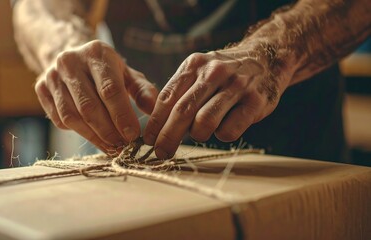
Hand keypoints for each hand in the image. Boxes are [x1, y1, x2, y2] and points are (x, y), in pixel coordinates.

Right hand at [35, 40, 158, 152]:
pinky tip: (94, 136)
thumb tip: (152, 109)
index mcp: (96, 53)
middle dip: (108, 131)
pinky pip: (59, 119)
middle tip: (123, 147)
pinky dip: (78, 132)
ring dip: (93, 137)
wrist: (72, 57)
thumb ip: (142, 91)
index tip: (132, 136)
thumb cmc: (106, 71)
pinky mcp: (40, 89)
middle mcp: (70, 61)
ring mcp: (52, 75)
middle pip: (89, 106)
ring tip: (111, 147)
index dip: (121, 115)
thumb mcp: (127, 74)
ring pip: (72, 116)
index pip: (109, 89)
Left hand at [144, 44, 290, 158]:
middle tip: (161, 152)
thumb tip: (157, 126)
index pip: (167, 97)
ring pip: (205, 122)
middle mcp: (214, 72)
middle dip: (168, 137)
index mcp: (194, 65)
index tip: (148, 140)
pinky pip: (229, 130)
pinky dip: (221, 136)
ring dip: (196, 136)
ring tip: (199, 134)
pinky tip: (223, 129)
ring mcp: (236, 86)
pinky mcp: (255, 102)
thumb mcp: (199, 71)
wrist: (266, 58)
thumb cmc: (224, 73)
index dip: (155, 122)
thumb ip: (180, 93)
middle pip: (182, 111)